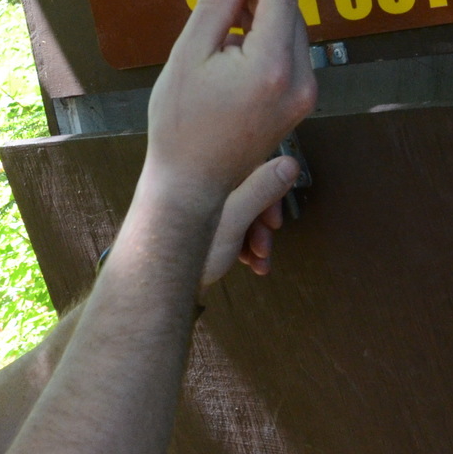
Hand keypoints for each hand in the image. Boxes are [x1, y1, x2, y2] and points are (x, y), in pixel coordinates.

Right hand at [141, 0, 317, 217]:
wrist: (192, 183)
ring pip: (295, 35)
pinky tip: (242, 40)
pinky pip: (292, 57)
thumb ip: (215, 7)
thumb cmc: (181, 124)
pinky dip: (273, 39)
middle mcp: (298, 81)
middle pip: (292, 14)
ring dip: (269, 15)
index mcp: (271, 66)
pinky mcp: (299, 106)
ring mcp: (303, 97)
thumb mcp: (188, 55)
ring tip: (232, 12)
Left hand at [200, 155, 297, 290]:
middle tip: (264, 246)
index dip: (269, 192)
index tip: (274, 220)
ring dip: (257, 238)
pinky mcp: (200, 228)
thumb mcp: (233, 220)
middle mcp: (199, 187)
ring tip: (259, 261)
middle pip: (248, 193)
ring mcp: (199, 210)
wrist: (162, 290)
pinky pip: (230, 228)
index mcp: (205, 176)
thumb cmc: (191, 252)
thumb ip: (260, 191)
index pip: (248, 167)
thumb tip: (290, 163)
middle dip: (262, 222)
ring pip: (242, 214)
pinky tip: (252, 264)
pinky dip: (244, 245)